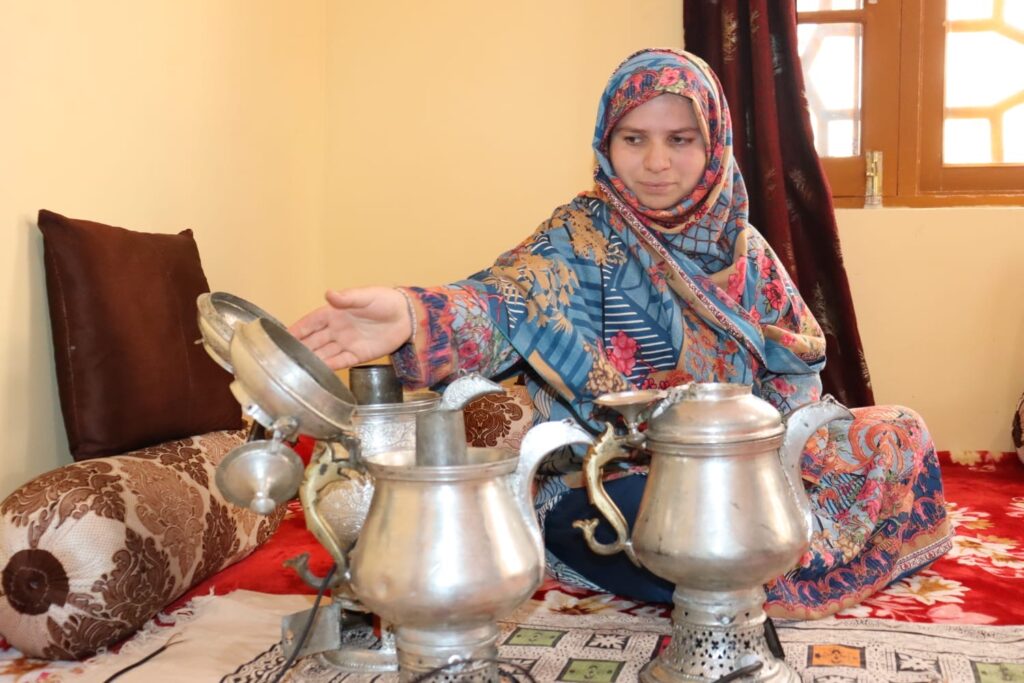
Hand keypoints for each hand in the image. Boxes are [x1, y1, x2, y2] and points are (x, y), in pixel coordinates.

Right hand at [289, 287, 412, 369]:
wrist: (407, 316)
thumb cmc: (386, 301)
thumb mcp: (366, 296)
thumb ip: (347, 298)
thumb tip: (328, 294)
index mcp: (335, 313)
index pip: (310, 322)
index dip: (296, 329)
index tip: (281, 336)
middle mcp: (337, 329)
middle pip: (313, 340)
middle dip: (299, 348)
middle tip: (282, 358)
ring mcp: (347, 343)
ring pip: (324, 353)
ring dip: (311, 360)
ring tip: (295, 369)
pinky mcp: (358, 355)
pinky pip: (340, 362)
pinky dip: (329, 367)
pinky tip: (318, 372)